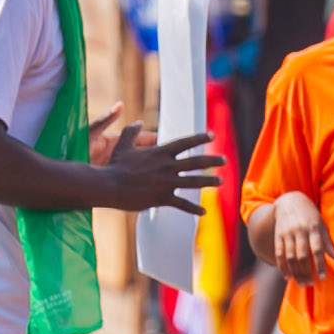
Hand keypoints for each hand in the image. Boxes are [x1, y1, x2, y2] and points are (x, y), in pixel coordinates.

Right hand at [95, 125, 222, 212]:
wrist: (109, 186)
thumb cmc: (115, 166)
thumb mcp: (123, 145)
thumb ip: (132, 132)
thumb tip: (137, 121)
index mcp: (160, 153)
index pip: (185, 143)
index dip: (200, 138)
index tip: (212, 135)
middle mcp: (167, 166)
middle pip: (195, 162)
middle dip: (212, 160)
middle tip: (224, 159)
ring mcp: (166, 182)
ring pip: (193, 182)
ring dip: (208, 181)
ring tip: (220, 181)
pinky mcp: (162, 198)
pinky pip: (182, 204)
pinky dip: (194, 209)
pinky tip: (204, 212)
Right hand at [264, 191, 333, 285]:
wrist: (290, 201)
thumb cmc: (309, 215)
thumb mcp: (321, 224)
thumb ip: (327, 241)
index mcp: (312, 228)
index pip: (317, 249)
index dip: (320, 264)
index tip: (322, 277)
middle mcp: (299, 231)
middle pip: (302, 255)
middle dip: (306, 272)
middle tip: (310, 283)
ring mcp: (287, 234)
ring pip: (290, 257)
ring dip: (295, 272)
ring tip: (301, 283)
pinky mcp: (278, 236)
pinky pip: (279, 254)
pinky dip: (282, 266)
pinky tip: (287, 276)